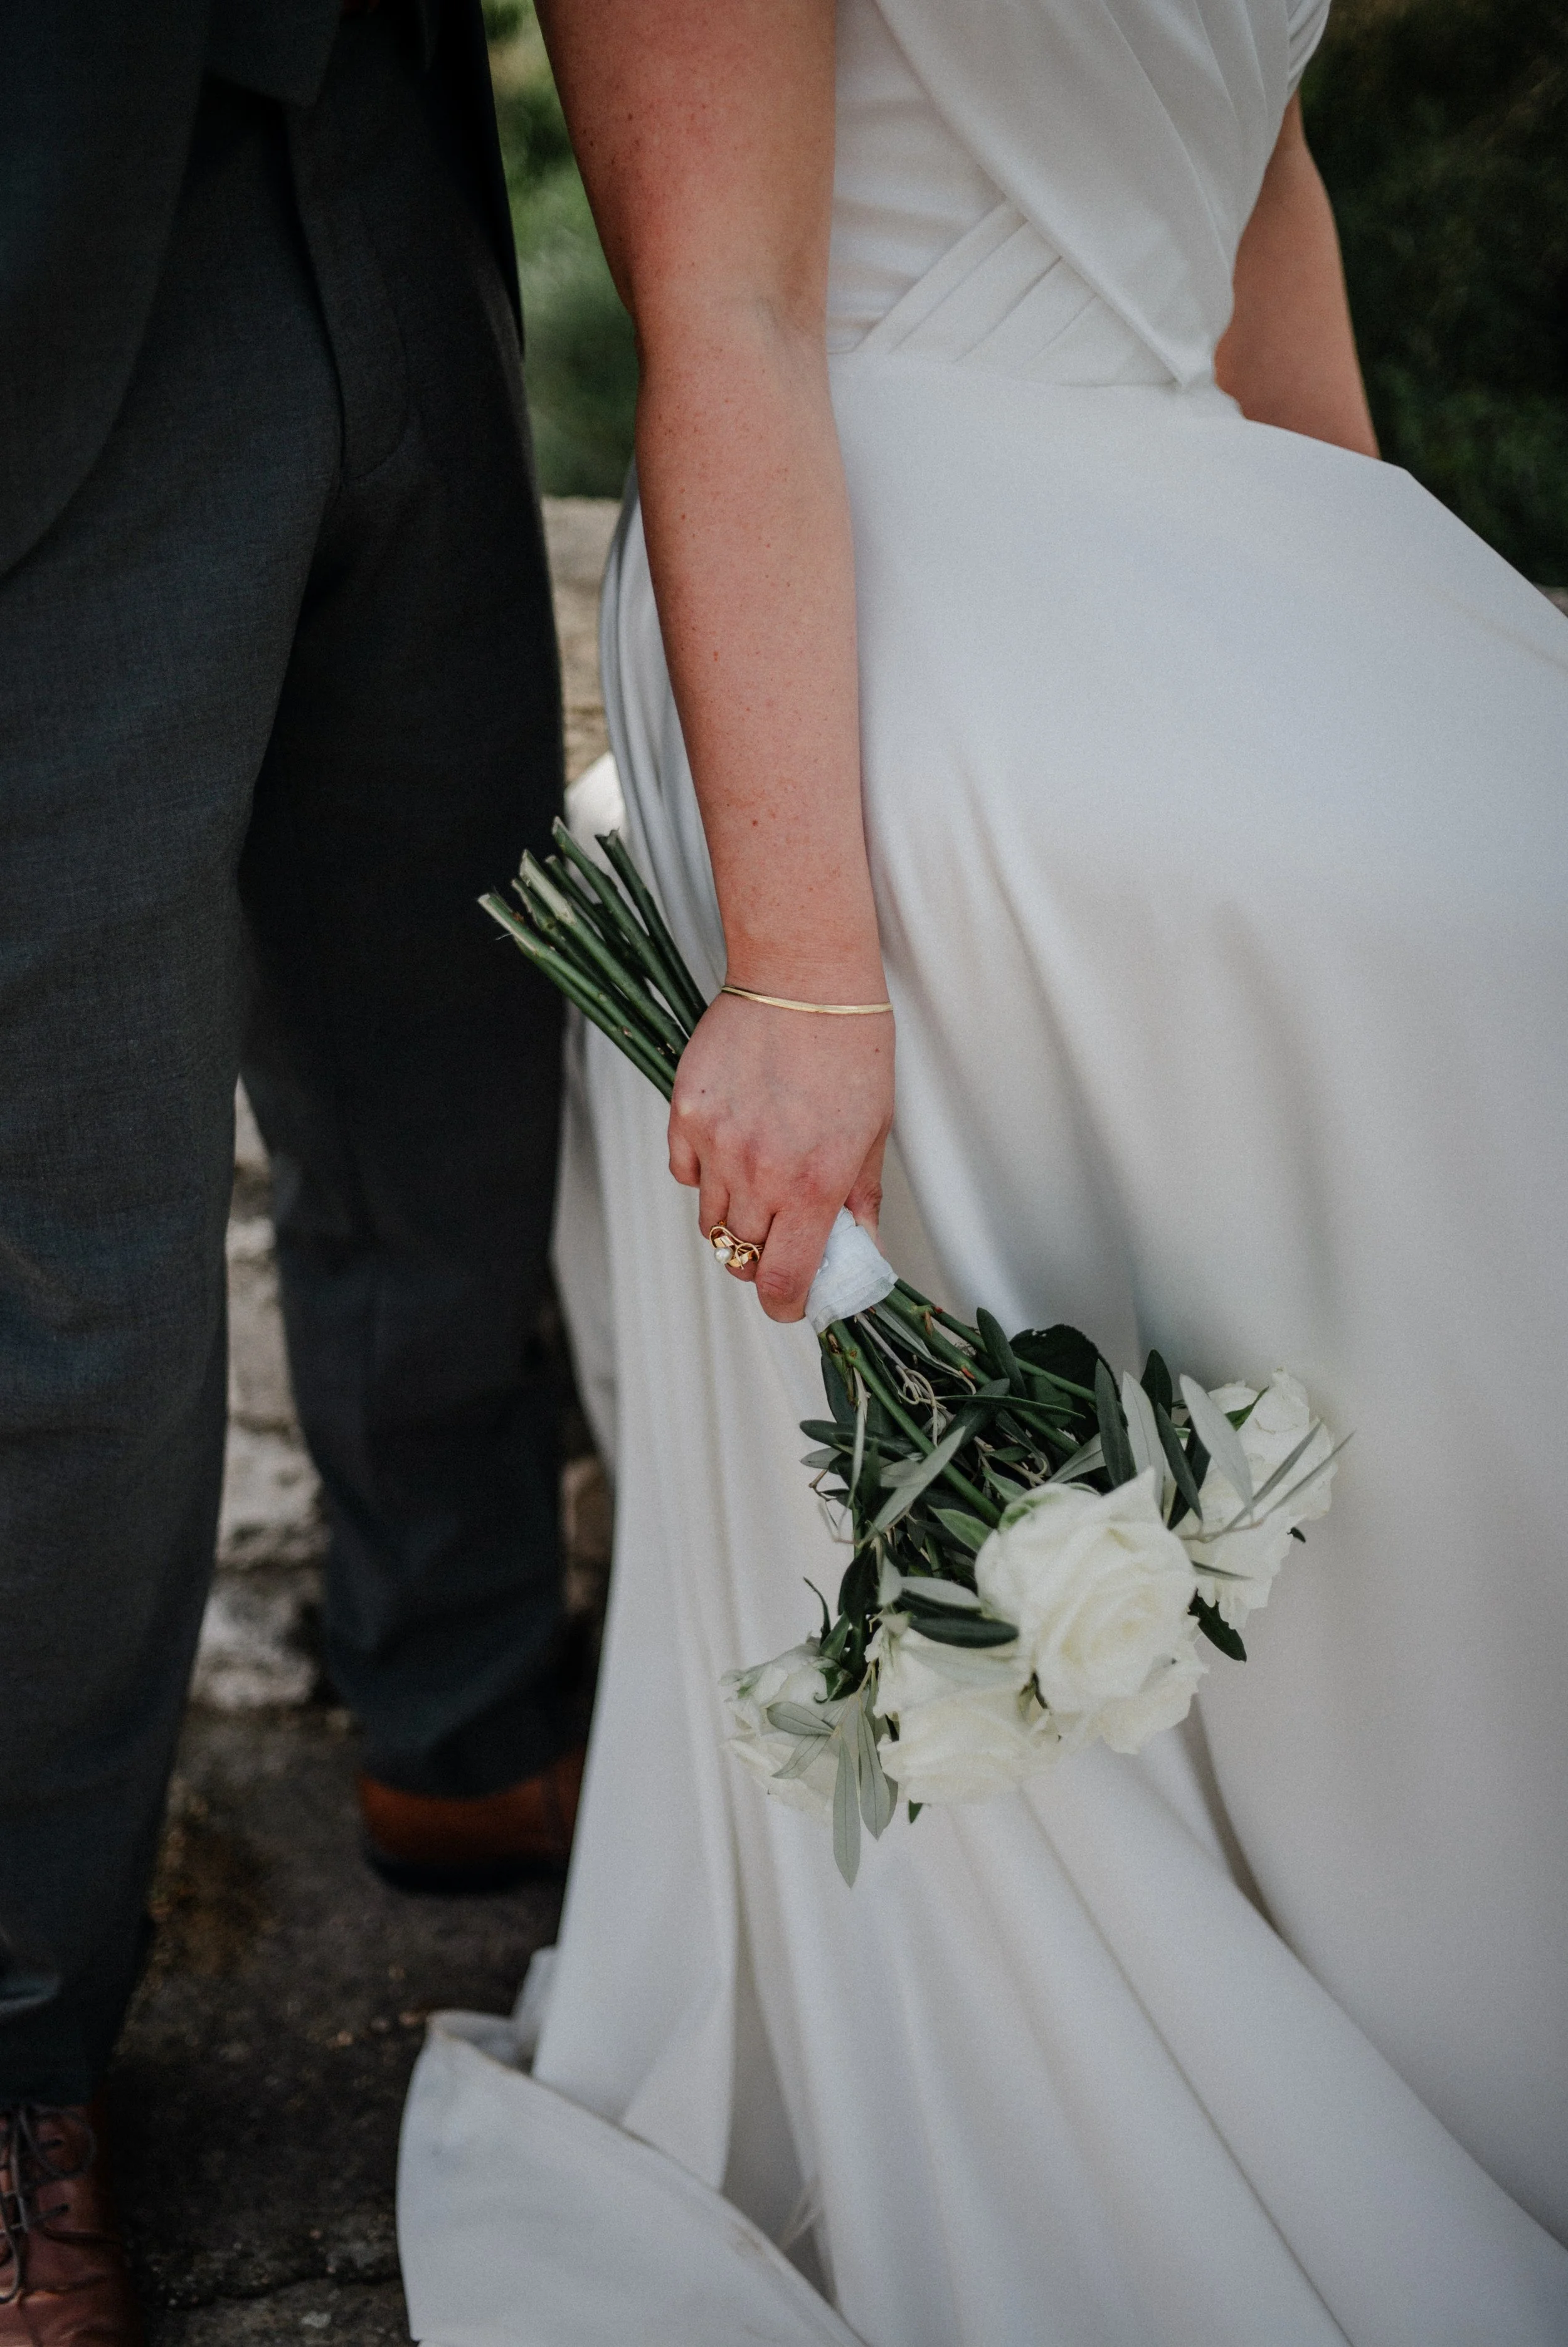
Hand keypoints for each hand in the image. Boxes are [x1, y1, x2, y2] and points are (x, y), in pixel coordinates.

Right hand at [668, 993, 893, 1321]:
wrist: (804, 976)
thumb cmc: (850, 1047)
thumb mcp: (872, 1133)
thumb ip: (859, 1202)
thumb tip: (860, 1255)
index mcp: (813, 1186)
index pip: (782, 1283)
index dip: (786, 1306)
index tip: (793, 1301)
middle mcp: (759, 1173)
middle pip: (741, 1256)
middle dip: (763, 1257)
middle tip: (783, 1233)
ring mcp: (716, 1144)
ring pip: (711, 1219)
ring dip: (735, 1217)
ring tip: (761, 1180)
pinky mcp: (685, 1114)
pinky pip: (684, 1172)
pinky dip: (703, 1174)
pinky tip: (731, 1144)